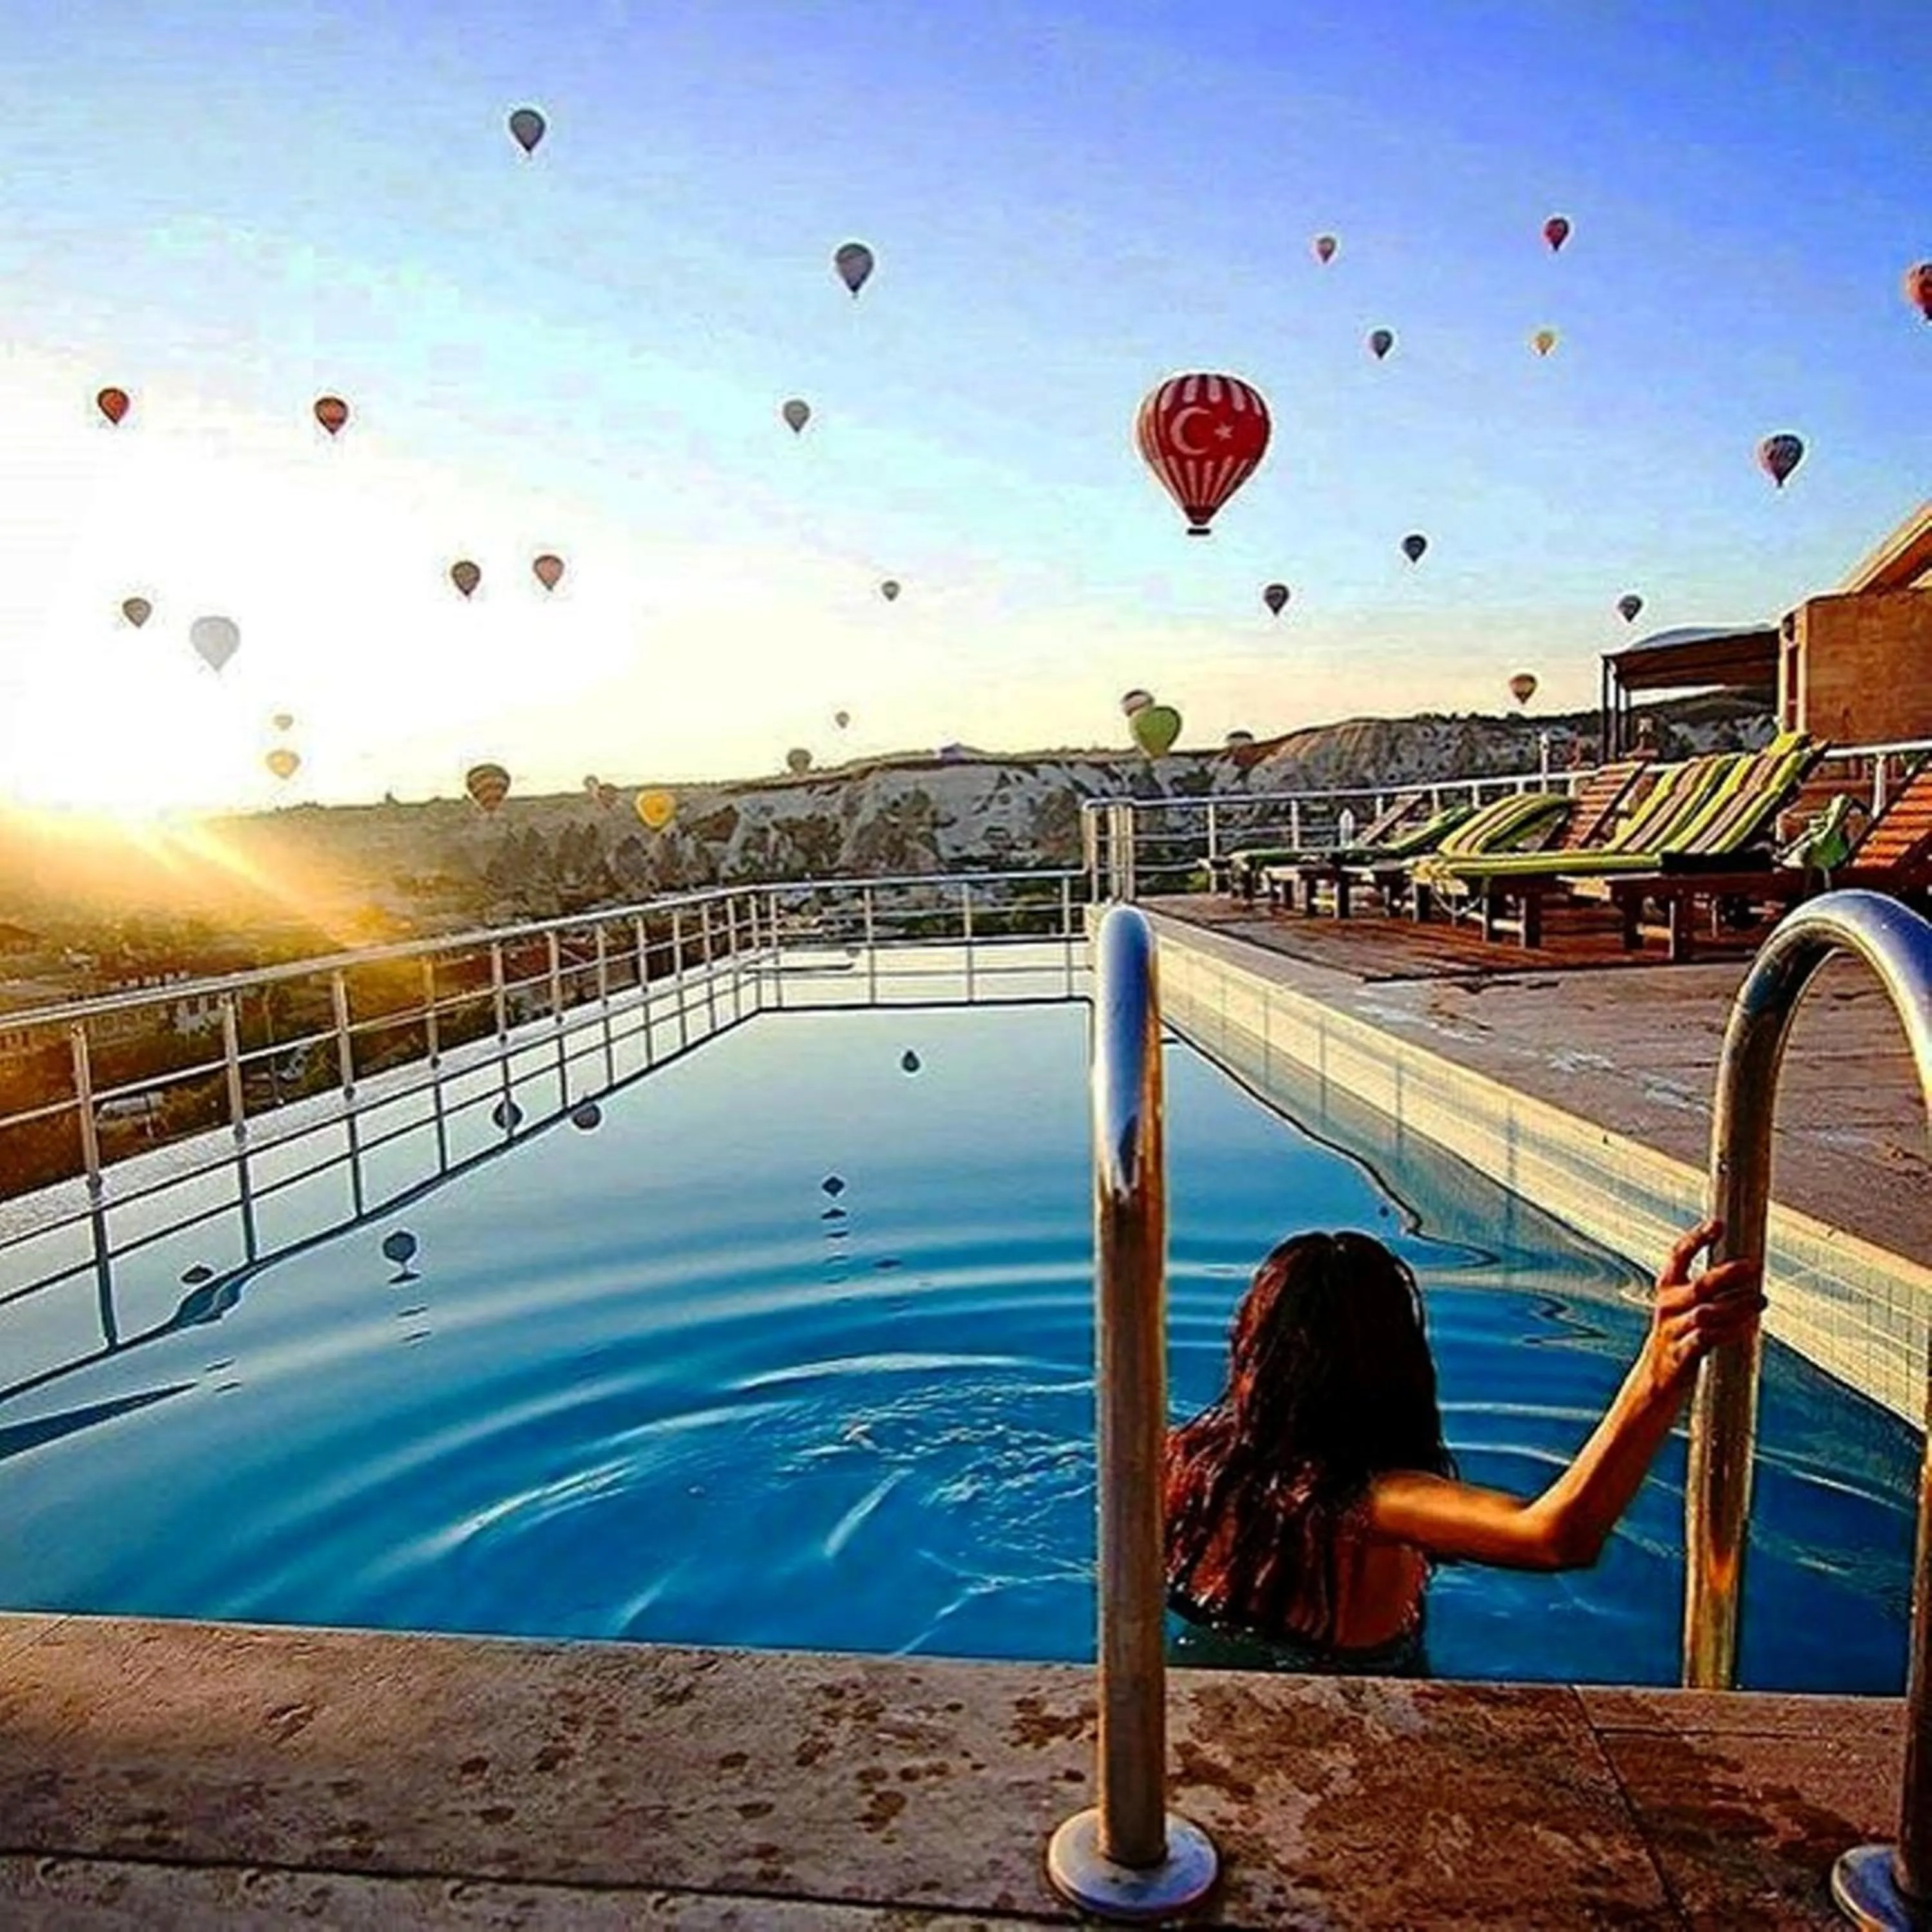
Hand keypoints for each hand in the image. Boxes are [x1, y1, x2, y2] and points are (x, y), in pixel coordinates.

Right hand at [1645, 1218, 1764, 1393]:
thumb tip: (1749, 1269)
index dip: (1696, 1239)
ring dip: (1736, 1306)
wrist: (1655, 1380)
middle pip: (1699, 1285)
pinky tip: (1748, 1327)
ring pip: (1706, 1313)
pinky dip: (1729, 1331)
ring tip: (1761, 1300)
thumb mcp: (1685, 1308)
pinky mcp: (1681, 1357)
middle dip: (1727, 1274)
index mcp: (1667, 1290)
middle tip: (1755, 1266)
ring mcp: (1672, 1332)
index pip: (1677, 1257)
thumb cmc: (1679, 1338)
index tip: (1718, 1224)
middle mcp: (1667, 1307)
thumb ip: (1708, 1290)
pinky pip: (1706, 1340)